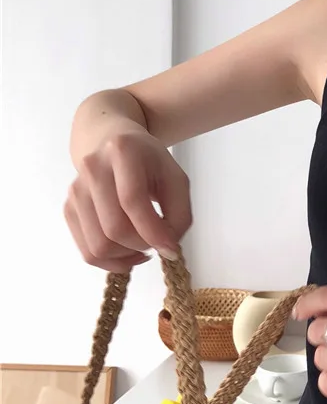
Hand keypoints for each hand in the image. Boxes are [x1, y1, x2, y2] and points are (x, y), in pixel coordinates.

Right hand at [64, 129, 191, 271]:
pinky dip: (111, 261)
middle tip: (157, 242)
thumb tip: (168, 251)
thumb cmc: (151, 164)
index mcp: (123, 152)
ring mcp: (76, 189)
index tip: (171, 249)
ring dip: (127, 256)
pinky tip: (128, 251)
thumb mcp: (177, 181)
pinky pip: (87, 251)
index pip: (132, 201)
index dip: (153, 232)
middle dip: (142, 245)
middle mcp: (92, 168)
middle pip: (114, 228)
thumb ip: (180, 216)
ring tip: (142, 246)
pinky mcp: (69, 208)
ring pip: (98, 245)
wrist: (112, 142)